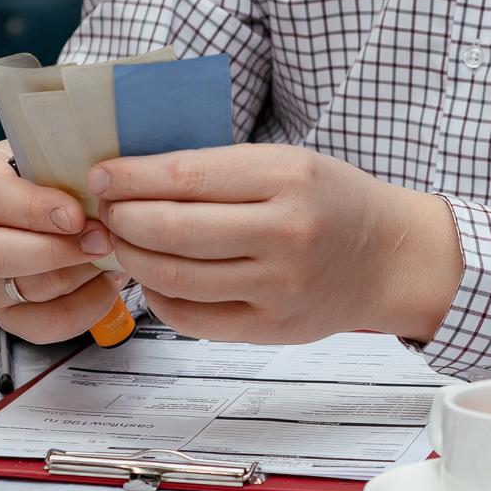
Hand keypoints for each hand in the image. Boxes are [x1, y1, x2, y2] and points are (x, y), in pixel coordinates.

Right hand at [0, 140, 123, 342]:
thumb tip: (107, 180)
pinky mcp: (3, 310)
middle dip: (57, 252)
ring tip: (112, 254)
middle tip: (103, 240)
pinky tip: (107, 283)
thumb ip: (67, 161)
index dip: (34, 210)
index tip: (76, 215)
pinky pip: (41, 324)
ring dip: (79, 274)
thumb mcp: (49, 150)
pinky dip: (83, 308)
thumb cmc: (45, 169)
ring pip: (26, 288)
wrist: (38, 194)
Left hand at [85, 145, 464, 345]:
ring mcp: (279, 287)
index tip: (101, 176)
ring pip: (176, 277)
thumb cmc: (333, 201)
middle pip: (174, 230)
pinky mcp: (272, 328)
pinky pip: (194, 319)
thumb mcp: (288, 162)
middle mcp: (285, 233)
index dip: (132, 178)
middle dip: (123, 220)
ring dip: (134, 258)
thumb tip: (136, 178)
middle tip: (105, 212)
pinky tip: (155, 278)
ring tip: (122, 243)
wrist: (389, 259)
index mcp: (288, 178)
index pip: (187, 176)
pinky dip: (160, 298)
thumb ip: (220, 170)